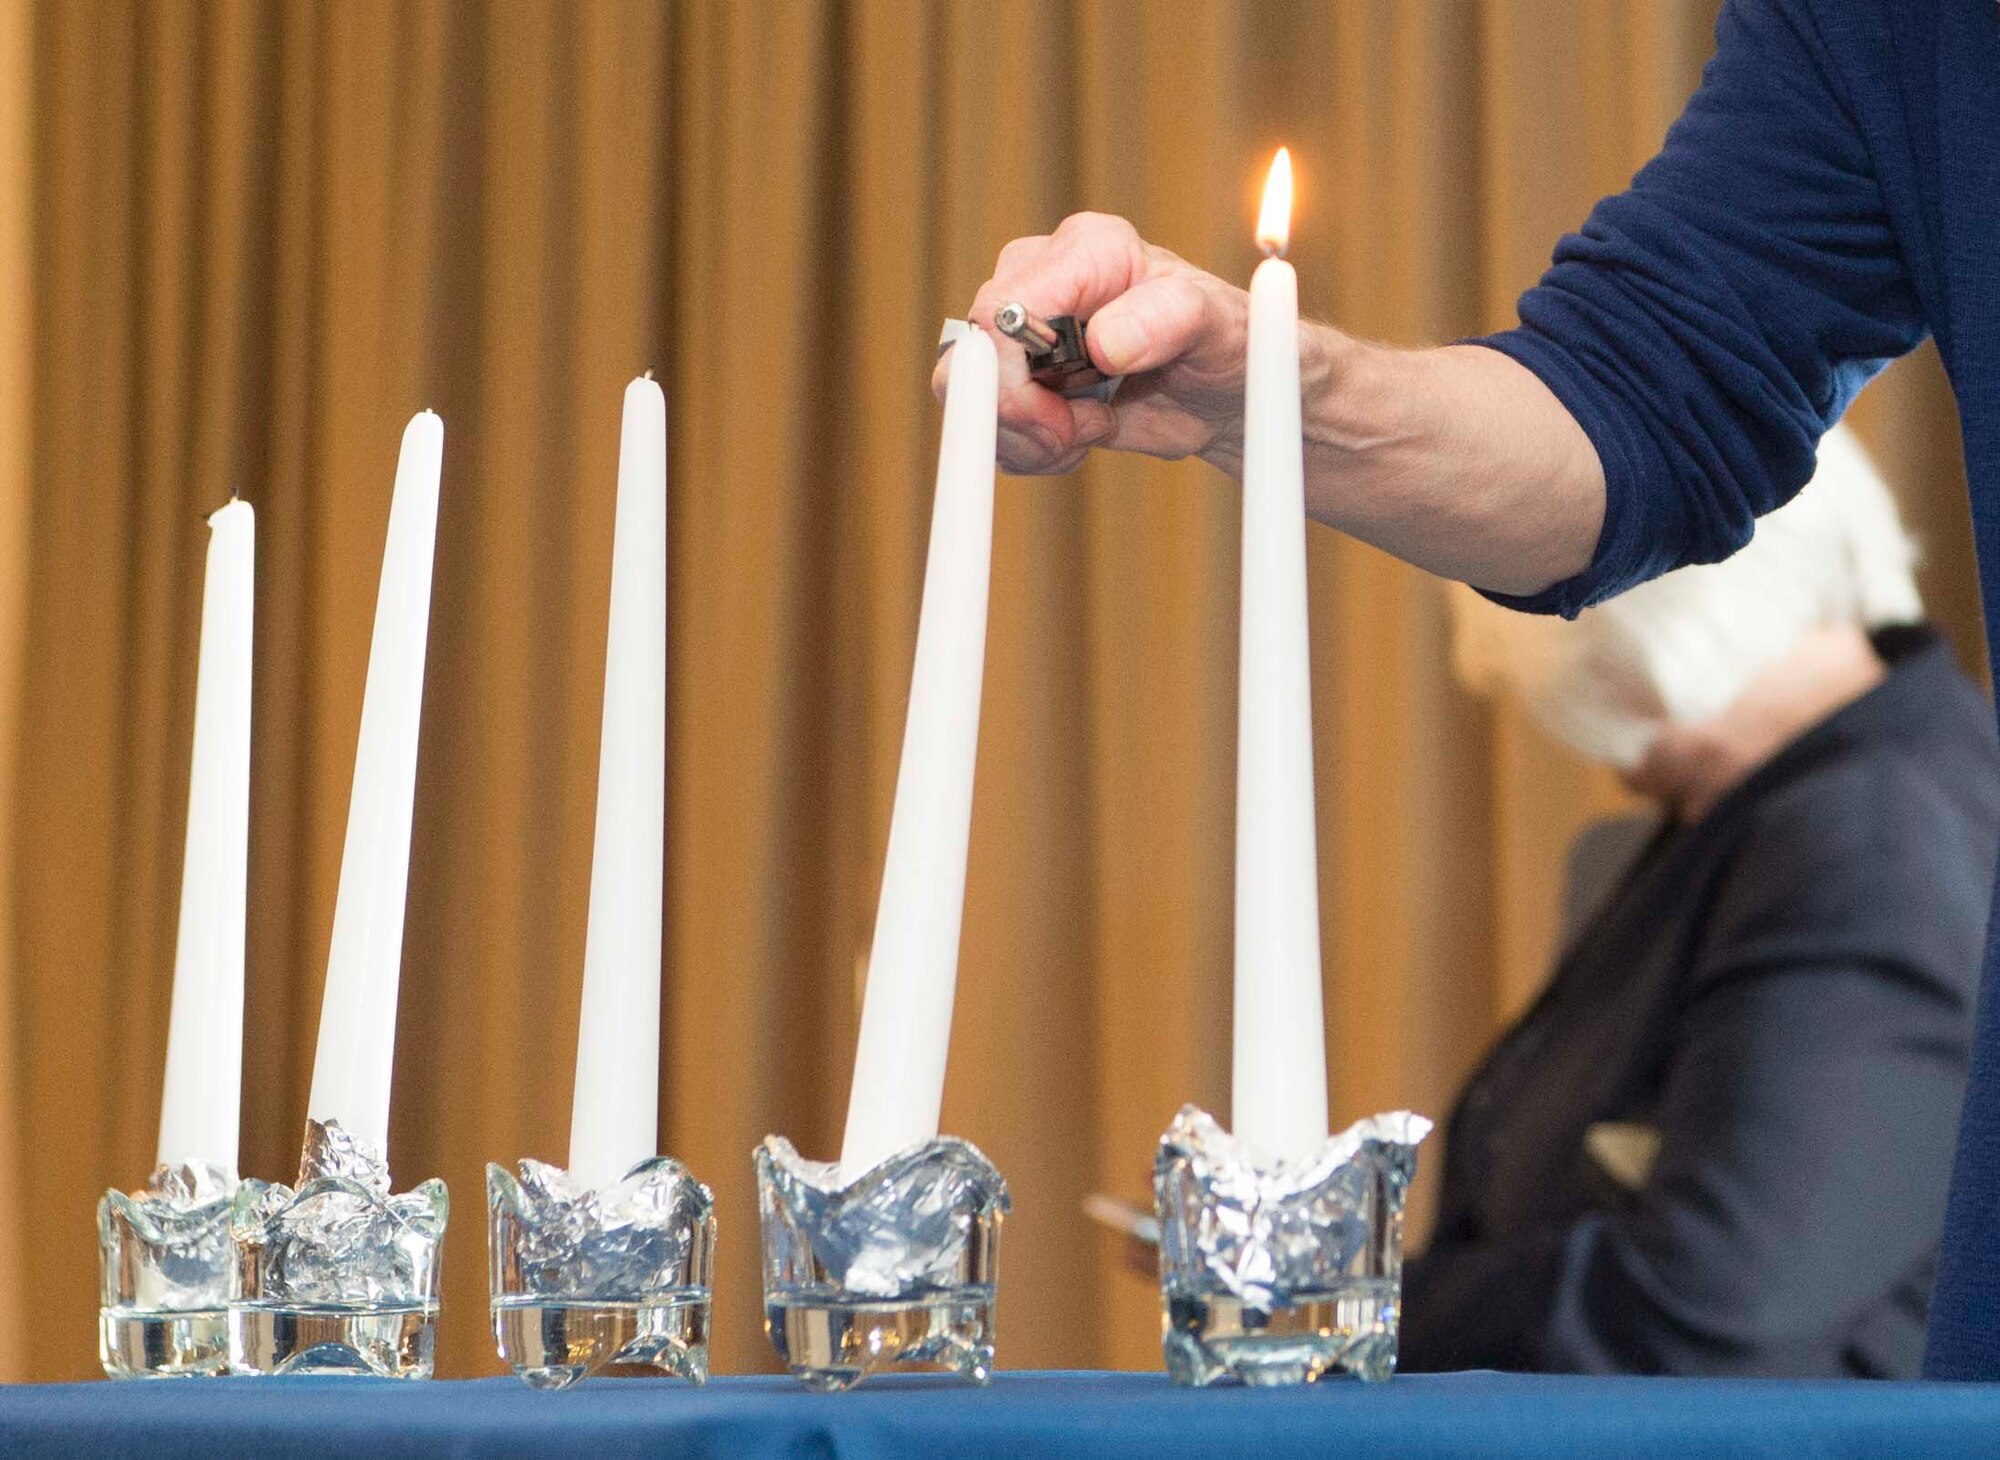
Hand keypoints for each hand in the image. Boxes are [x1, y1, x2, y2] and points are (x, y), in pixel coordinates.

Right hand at [934, 212, 1259, 475]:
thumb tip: (1104, 341)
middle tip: (1078, 435)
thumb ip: (1164, 321)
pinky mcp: (1023, 372)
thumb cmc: (1225, 340)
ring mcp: (1026, 328)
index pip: (1002, 310)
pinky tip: (1079, 436)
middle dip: (1018, 415)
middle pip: (973, 357)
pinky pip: (992, 423)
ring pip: (974, 397)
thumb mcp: (1213, 326)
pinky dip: (1029, 448)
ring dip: (1026, 437)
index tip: (1060, 423)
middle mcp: (1044, 279)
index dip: (1012, 379)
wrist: (1225, 387)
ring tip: (1091, 431)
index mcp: (1085, 251)